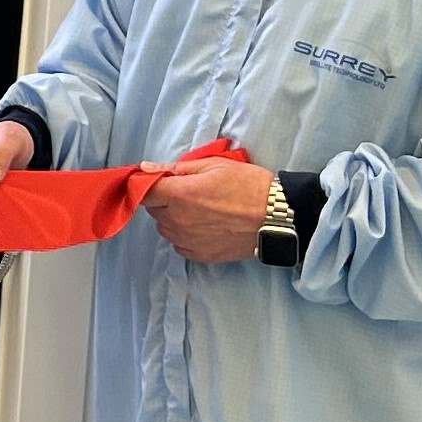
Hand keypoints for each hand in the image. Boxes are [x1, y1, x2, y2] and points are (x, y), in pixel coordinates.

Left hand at [144, 158, 275, 264]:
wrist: (277, 218)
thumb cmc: (249, 186)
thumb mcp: (214, 165)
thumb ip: (177, 168)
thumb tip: (146, 168)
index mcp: (181, 195)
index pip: (144, 192)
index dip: (148, 185)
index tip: (158, 183)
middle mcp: (178, 220)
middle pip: (154, 210)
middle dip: (165, 200)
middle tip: (190, 193)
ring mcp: (187, 240)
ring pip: (166, 228)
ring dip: (174, 218)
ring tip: (202, 210)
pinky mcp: (199, 255)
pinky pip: (179, 244)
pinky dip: (186, 235)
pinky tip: (206, 226)